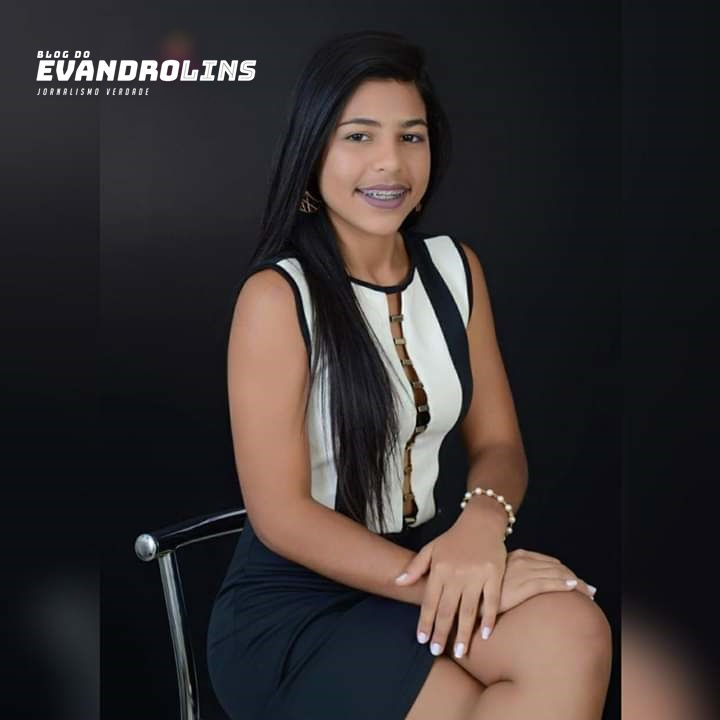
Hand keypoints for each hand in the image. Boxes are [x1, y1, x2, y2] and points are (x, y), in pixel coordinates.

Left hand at [395, 520, 506, 656]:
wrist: (481, 522)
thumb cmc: (454, 538)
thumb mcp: (431, 548)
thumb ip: (415, 567)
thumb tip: (397, 582)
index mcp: (439, 569)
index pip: (429, 602)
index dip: (425, 622)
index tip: (423, 640)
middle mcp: (456, 574)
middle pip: (447, 610)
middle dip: (441, 633)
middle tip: (437, 652)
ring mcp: (476, 575)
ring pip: (469, 610)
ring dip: (464, 633)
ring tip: (462, 651)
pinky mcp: (494, 575)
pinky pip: (492, 601)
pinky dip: (489, 618)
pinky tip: (486, 634)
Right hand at [480, 548, 596, 616]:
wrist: (468, 594)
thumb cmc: (480, 588)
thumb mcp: (497, 577)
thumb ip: (512, 577)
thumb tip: (522, 585)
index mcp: (517, 557)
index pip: (548, 562)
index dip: (563, 571)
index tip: (574, 580)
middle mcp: (522, 561)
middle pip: (556, 567)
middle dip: (573, 577)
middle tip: (588, 589)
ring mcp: (524, 572)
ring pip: (557, 574)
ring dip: (575, 583)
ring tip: (588, 592)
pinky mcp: (524, 585)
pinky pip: (550, 583)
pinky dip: (565, 584)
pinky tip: (575, 588)